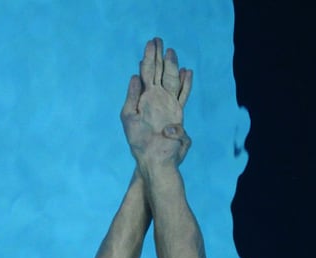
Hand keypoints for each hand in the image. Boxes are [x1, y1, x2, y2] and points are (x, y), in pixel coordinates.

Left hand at [121, 38, 192, 166]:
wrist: (152, 159)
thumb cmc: (138, 142)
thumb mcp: (129, 117)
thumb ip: (132, 97)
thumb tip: (135, 76)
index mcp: (144, 99)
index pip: (147, 74)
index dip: (148, 59)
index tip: (149, 44)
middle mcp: (157, 99)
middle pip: (160, 73)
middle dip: (159, 57)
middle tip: (159, 40)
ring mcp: (168, 106)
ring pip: (172, 81)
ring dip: (172, 66)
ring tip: (171, 51)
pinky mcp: (177, 114)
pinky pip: (182, 96)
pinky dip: (185, 84)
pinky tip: (186, 71)